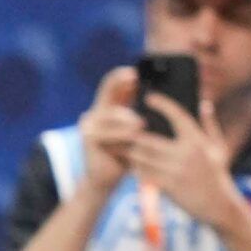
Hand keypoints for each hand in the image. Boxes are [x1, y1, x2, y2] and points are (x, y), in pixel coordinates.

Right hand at [75, 67, 142, 198]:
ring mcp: (89, 125)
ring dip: (127, 117)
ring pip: (110, 113)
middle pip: (106, 90)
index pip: (112, 84)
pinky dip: (120, 134)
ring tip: (142, 122)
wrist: (106, 179)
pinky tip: (133, 136)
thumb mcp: (136, 132)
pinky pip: (106, 132)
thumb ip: (142, 114)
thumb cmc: (126, 154)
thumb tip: (162, 96)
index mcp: (108, 107)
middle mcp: (95, 112)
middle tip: (135, 78)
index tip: (136, 71)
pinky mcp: (88, 139)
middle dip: (121, 83)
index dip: (122, 75)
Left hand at [126, 94, 245, 231]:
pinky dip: (136, 169)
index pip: (177, 116)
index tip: (149, 97)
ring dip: (130, 152)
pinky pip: (145, 175)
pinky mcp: (168, 187)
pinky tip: (130, 164)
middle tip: (120, 126)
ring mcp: (175, 171)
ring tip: (119, 145)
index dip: (162, 104)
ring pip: (143, 158)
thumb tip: (204, 103)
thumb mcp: (219, 148)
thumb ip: (210, 125)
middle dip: (133, 133)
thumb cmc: (218, 174)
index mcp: (197, 140)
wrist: (219, 206)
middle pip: (149, 139)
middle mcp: (185, 154)